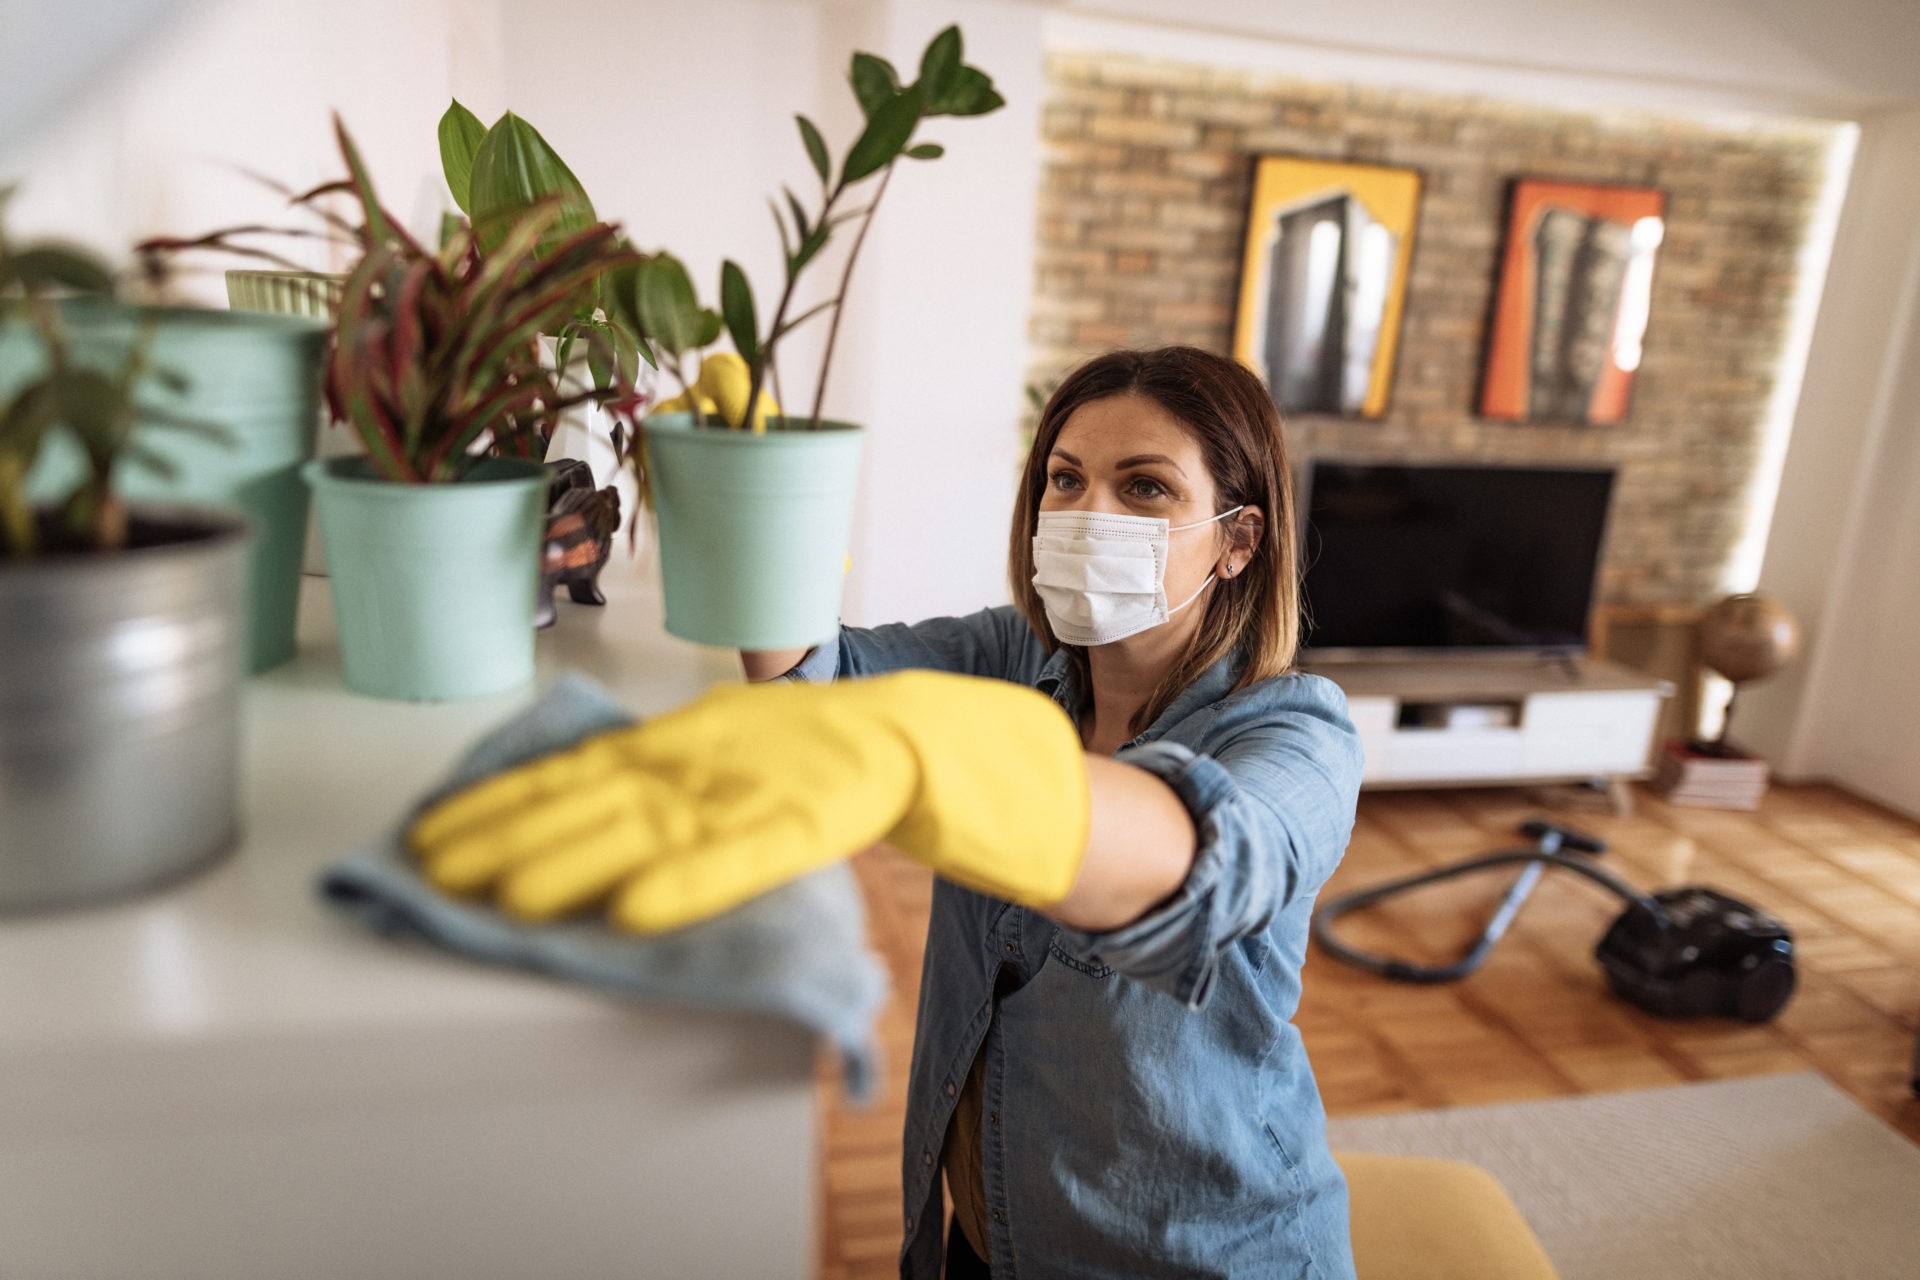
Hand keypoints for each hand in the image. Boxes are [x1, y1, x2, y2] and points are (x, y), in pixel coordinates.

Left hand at [408, 672, 1089, 933]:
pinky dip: (686, 883)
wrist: (904, 735)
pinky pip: (737, 859)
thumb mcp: (710, 748)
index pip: (570, 769)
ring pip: (649, 827)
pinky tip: (636, 911)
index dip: (498, 801)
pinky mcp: (801, 823)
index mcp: (672, 742)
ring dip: (574, 859)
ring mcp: (747, 790)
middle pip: (591, 797)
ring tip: (507, 897)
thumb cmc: (794, 751)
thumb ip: (644, 775)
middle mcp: (696, 762)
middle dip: (510, 834)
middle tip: (435, 872)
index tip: (428, 833)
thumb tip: (549, 801)